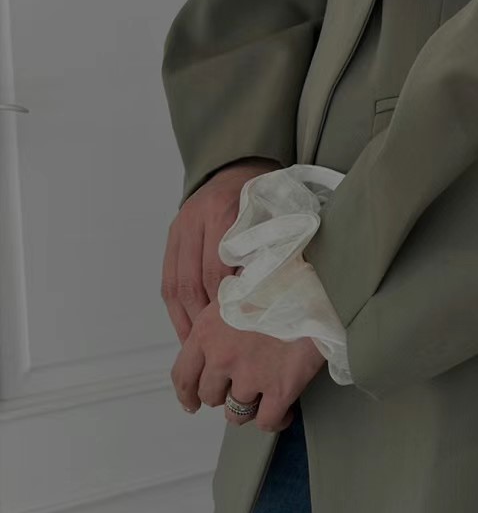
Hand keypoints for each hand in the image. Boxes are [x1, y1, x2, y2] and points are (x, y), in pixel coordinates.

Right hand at [161, 158, 281, 341]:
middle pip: (193, 281)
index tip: (238, 332)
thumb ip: (269, 251)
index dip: (225, 304)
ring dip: (186, 320)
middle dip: (203, 320)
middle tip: (217, 348)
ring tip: (199, 346)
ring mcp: (180, 228)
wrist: (240, 165)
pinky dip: (176, 308)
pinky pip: (168, 280)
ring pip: (176, 284)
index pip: (218, 270)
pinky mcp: (172, 236)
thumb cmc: (266, 197)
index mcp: (224, 212)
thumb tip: (269, 299)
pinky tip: (187, 329)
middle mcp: (196, 219)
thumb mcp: (275, 217)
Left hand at [171, 298, 325, 429]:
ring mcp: (250, 376)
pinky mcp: (279, 389)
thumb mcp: (235, 293)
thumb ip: (220, 322)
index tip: (192, 404)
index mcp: (206, 331)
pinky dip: (275, 420)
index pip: (183, 376)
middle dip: (225, 396)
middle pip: (211, 397)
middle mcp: (222, 357)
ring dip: (250, 409)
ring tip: (265, 400)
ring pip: (237, 413)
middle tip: (242, 389)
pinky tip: (285, 412)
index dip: (187, 396)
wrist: (316, 287)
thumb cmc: (279, 283)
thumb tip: (217, 345)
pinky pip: (267, 421)